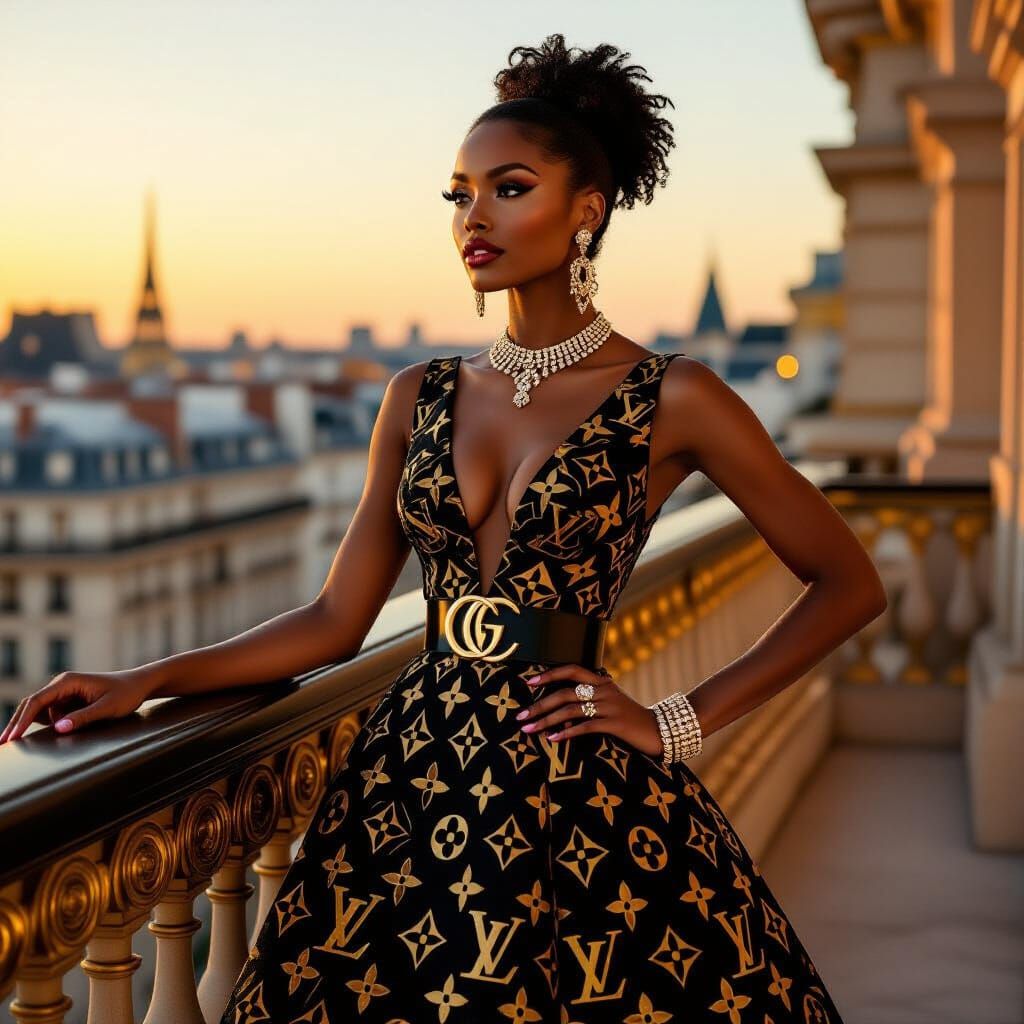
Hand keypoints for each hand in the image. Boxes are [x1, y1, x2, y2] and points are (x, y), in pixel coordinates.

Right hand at [0, 668, 157, 744]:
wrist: (139, 685)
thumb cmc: (126, 694)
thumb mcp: (107, 708)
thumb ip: (83, 718)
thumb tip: (58, 728)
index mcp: (68, 681)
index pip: (37, 701)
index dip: (22, 720)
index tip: (12, 737)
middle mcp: (61, 685)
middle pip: (31, 705)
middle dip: (16, 724)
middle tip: (2, 745)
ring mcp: (63, 693)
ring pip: (38, 711)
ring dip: (27, 726)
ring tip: (12, 744)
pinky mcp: (68, 701)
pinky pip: (49, 714)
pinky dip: (40, 725)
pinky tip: (31, 736)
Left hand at [515, 664, 663, 758]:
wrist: (660, 730)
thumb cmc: (631, 718)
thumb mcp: (612, 703)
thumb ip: (591, 700)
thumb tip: (565, 709)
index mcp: (602, 682)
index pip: (572, 669)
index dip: (550, 674)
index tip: (530, 682)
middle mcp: (604, 690)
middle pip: (564, 693)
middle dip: (539, 704)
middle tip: (520, 716)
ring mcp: (609, 706)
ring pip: (570, 710)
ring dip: (546, 721)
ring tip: (529, 730)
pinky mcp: (615, 724)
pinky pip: (585, 727)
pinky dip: (567, 733)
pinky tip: (553, 739)